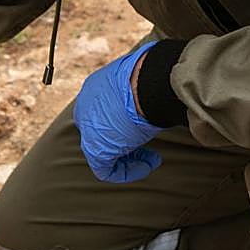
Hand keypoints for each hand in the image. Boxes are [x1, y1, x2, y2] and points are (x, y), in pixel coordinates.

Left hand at [73, 42, 162, 182]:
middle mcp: (87, 106)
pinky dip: (128, 172)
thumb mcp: (144, 80)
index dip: (122, 123)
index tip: (141, 127)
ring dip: (129, 158)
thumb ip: (143, 88)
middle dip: (122, 142)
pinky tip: (147, 165)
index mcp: (96, 86)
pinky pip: (106, 169)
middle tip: (145, 147)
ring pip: (103, 151)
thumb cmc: (151, 78)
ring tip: (151, 159)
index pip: (102, 110)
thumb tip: (162, 89)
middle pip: (100, 131)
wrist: (145, 84)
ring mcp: (88, 127)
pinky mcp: (95, 148)